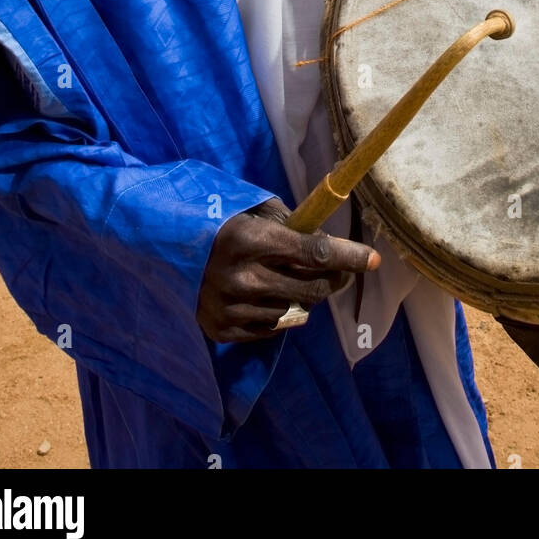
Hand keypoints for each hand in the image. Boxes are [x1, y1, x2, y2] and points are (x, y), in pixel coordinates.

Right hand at [197, 197, 380, 343]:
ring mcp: (230, 307)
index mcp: (250, 240)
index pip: (314, 253)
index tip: (372, 259)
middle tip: (336, 270)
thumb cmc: (219, 221)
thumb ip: (291, 224)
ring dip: (302, 296)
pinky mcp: (222, 329)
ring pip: (295, 312)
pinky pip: (272, 329)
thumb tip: (331, 243)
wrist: (166, 247)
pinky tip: (265, 295)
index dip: (348, 256)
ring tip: (287, 279)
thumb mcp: (253, 209)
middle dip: (332, 278)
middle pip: (312, 288)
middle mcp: (241, 277)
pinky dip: (278, 314)